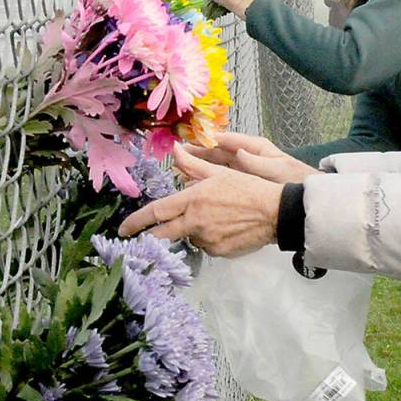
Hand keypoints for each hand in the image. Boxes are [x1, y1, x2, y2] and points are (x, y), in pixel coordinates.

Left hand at [118, 145, 281, 256]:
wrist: (276, 212)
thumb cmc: (249, 188)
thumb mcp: (220, 173)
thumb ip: (193, 164)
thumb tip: (176, 149)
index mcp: (193, 200)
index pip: (156, 213)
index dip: (136, 222)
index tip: (124, 229)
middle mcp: (195, 222)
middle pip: (163, 234)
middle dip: (151, 238)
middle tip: (144, 239)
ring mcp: (206, 240)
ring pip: (189, 237)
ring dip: (192, 231)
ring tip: (214, 220)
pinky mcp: (218, 252)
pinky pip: (206, 246)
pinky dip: (209, 239)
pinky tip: (225, 229)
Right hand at [184, 131, 316, 183]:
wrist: (304, 198)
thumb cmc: (294, 178)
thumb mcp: (277, 169)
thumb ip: (257, 162)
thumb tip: (239, 152)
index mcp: (253, 147)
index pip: (226, 140)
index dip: (207, 139)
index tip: (190, 139)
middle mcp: (245, 155)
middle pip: (216, 152)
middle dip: (198, 152)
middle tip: (178, 153)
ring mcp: (242, 170)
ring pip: (215, 166)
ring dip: (199, 167)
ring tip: (180, 168)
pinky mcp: (241, 183)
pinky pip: (220, 180)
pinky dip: (207, 182)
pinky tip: (194, 186)